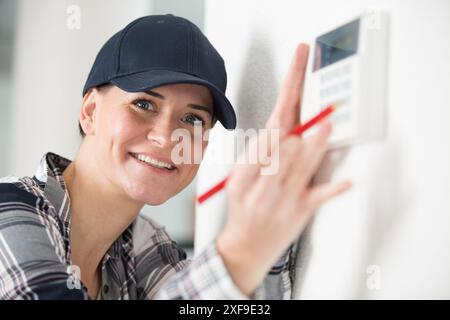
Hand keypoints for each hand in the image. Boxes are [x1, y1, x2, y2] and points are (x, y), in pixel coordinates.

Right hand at [216, 43, 351, 295]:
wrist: (244, 247)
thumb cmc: (243, 209)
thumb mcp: (238, 179)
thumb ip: (257, 154)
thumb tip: (277, 130)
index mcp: (248, 169)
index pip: (268, 128)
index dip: (283, 100)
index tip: (293, 79)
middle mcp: (264, 182)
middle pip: (284, 147)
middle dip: (297, 125)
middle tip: (314, 105)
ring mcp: (283, 198)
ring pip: (300, 167)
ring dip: (314, 148)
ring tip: (325, 127)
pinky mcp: (300, 212)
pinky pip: (317, 199)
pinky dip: (332, 191)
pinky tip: (347, 182)